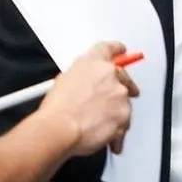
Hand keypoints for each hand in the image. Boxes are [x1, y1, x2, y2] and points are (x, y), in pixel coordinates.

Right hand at [39, 42, 138, 156]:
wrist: (60, 127)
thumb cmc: (57, 107)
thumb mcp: (64, 80)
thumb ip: (83, 76)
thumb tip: (87, 83)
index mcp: (95, 62)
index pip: (110, 48)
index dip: (116, 49)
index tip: (121, 50)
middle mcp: (111, 76)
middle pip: (122, 77)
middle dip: (117, 88)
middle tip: (107, 100)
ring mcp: (120, 96)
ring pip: (123, 102)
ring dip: (114, 111)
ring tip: (93, 122)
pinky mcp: (125, 116)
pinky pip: (123, 123)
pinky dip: (115, 129)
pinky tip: (100, 133)